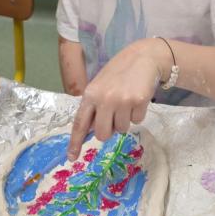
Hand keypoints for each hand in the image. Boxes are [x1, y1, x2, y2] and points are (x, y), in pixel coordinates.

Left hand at [67, 39, 169, 160]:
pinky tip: (137, 98)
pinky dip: (138, 113)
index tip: (71, 158)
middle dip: (109, 130)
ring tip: (127, 101)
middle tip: (115, 117)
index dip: (75, 142)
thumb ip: (94, 106)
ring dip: (125, 119)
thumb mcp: (100, 86)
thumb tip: (92, 130)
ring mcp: (122, 100)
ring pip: (122, 129)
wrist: (143, 57)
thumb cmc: (119, 72)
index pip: (80, 123)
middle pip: (103, 134)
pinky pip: (137, 121)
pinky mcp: (139, 101)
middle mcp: (104, 99)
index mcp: (90, 94)